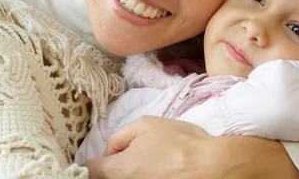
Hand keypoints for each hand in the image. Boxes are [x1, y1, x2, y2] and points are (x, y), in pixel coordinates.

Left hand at [83, 116, 298, 178]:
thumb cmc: (179, 142)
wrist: (212, 166)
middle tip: (126, 158)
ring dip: (127, 173)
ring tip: (148, 164)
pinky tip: (156, 171)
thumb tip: (110, 150)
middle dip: (110, 169)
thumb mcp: (146, 125)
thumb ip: (119, 136)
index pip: (86, 171)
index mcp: (115, 171)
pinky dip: (141, 176)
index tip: (96, 159)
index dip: (88, 162)